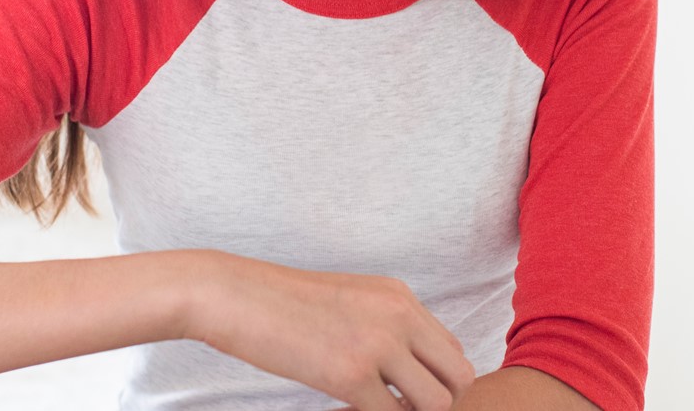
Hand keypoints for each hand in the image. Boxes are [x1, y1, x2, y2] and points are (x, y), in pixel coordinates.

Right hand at [183, 251, 474, 410]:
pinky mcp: (349, 376)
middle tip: (401, 409)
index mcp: (400, 297)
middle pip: (459, 377)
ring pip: (436, 403)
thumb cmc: (282, 303)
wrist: (234, 295)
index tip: (407, 395)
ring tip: (378, 410)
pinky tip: (348, 410)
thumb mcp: (349, 300)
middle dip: (439, 403)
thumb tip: (407, 371)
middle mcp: (399, 317)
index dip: (438, 382)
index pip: (453, 350)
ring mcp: (377, 345)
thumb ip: (386, 327)